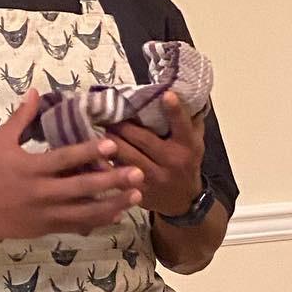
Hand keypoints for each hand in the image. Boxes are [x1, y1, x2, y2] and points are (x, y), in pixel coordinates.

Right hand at [0, 90, 144, 239]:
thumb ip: (21, 118)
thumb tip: (35, 91)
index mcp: (31, 168)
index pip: (64, 159)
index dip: (88, 152)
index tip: (112, 145)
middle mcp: (42, 192)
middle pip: (82, 187)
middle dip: (112, 181)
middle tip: (138, 173)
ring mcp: (47, 213)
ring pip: (86, 211)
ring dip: (114, 204)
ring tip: (137, 196)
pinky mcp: (49, 227)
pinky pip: (79, 225)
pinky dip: (100, 220)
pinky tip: (119, 214)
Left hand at [105, 90, 204, 215]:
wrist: (183, 201)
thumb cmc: (187, 163)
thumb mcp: (195, 142)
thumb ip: (189, 120)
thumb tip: (179, 91)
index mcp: (187, 146)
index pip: (182, 125)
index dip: (175, 110)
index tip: (167, 94)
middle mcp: (172, 161)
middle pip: (142, 138)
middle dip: (123, 125)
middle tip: (108, 114)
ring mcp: (154, 178)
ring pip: (126, 155)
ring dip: (111, 141)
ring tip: (101, 130)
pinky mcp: (139, 191)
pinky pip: (118, 173)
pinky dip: (106, 162)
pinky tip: (96, 153)